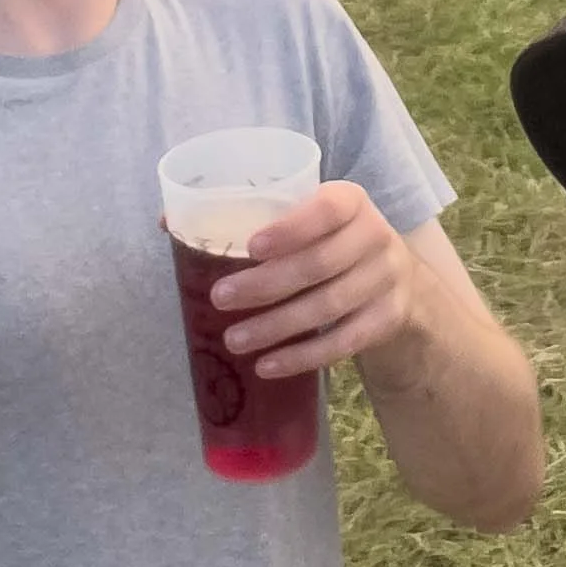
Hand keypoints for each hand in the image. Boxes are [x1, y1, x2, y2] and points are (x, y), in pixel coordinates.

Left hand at [210, 183, 425, 385]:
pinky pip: (343, 343)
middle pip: (318, 264)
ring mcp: (387, 280)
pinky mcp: (388, 319)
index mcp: (350, 201)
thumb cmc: (330, 243)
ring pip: (327, 307)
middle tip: (220, 299)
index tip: (250, 247)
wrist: (397, 283)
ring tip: (234, 340)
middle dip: (266, 285)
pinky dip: (303, 357)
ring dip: (277, 327)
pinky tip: (268, 365)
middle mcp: (375, 235)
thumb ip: (251, 217)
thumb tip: (168, 223)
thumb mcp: (307, 219)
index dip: (290, 228)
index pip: (326, 209)